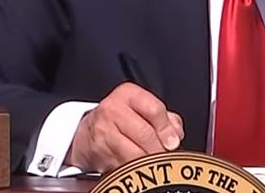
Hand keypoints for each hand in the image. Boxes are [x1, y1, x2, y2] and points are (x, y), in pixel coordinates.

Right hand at [65, 83, 183, 172]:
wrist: (88, 132)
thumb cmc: (120, 119)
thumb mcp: (141, 108)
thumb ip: (165, 118)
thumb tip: (176, 134)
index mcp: (128, 94)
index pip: (154, 110)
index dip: (167, 129)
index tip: (173, 142)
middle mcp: (113, 109)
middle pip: (146, 134)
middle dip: (159, 150)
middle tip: (165, 156)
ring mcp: (103, 130)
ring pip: (135, 153)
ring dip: (148, 162)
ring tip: (152, 163)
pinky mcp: (98, 150)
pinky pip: (123, 165)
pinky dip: (134, 170)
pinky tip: (136, 167)